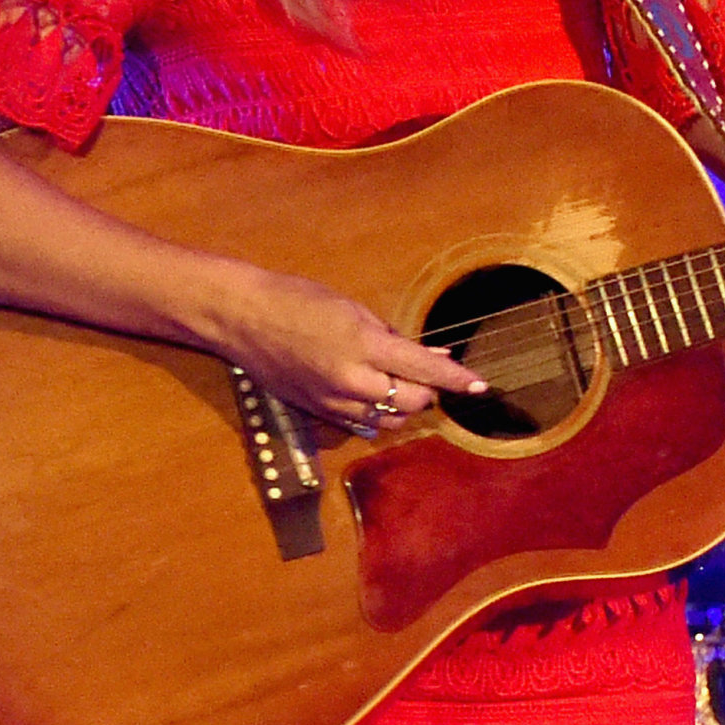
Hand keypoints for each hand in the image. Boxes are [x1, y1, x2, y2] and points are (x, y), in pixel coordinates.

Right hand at [211, 266, 486, 435]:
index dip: (456, 380)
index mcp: (364, 344)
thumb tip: (431, 356)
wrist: (243, 317)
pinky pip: (362, 425)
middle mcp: (351, 379)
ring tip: (396, 382)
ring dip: (404, 407)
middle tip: (423, 373)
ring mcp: (332, 401)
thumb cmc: (299, 300)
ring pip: (389, 421)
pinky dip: (377, 414)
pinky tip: (372, 394)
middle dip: (427, 391)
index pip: (424, 370)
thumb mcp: (353, 308)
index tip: (481, 386)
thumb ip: (393, 337)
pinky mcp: (318, 413)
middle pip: (412, 403)